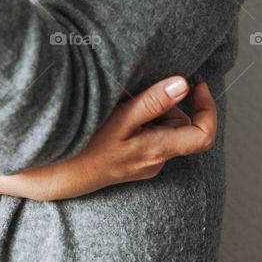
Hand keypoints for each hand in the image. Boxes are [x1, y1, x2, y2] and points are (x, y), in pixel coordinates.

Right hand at [0, 76, 215, 200]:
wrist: (54, 177)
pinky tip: (116, 117)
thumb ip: (153, 102)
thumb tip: (184, 85)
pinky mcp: (129, 162)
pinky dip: (139, 122)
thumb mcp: (119, 119)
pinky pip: (146, 136)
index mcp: (157, 150)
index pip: (203, 135)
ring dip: (151, 111)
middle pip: (181, 126)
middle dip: (169, 104)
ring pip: (162, 130)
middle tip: (141, 91)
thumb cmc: (84, 146)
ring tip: (122, 104)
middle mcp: (155, 161)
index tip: (197, 84)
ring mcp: (142, 164)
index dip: (207, 108)